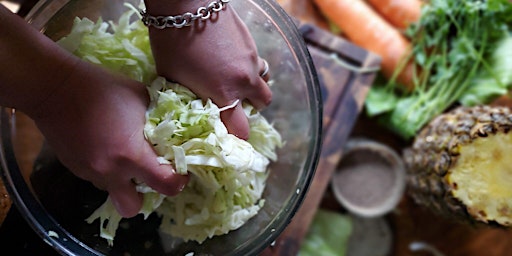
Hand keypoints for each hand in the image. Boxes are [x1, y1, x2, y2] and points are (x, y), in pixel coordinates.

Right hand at [29, 61, 188, 217]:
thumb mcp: (140, 97)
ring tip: (122, 152)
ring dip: (122, 178)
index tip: (179, 172)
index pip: (165, 185)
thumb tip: (171, 129)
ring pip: (112, 190)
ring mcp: (89, 172)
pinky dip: (104, 167)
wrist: (54, 88)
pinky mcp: (73, 168)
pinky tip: (103, 144)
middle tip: (147, 173)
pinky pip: (96, 177)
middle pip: (131, 208)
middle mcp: (110, 171)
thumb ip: (159, 118)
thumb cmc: (102, 88)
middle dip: (142, 196)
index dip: (177, 182)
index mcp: (131, 155)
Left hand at [145, 0, 271, 139]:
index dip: (237, 135)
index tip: (230, 133)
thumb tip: (188, 104)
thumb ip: (187, 96)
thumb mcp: (172, 78)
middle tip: (237, 102)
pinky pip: (257, 60)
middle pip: (264, 103)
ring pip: (264, 78)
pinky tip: (231, 57)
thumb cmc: (171, 43)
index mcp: (224, 95)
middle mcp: (244, 80)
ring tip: (236, 78)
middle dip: (253, 106)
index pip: (241, 129)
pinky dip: (248, 64)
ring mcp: (251, 59)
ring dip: (254, 83)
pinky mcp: (251, 42)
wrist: (185, 4)